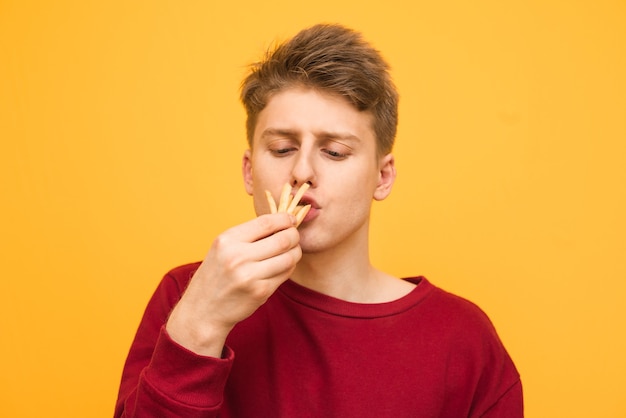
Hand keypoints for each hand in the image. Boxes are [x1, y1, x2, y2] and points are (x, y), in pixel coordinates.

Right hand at [166, 213, 300, 356]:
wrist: (203, 310)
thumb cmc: (215, 276)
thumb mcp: (222, 249)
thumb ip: (248, 236)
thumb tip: (282, 222)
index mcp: (227, 240)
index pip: (266, 222)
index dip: (285, 219)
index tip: (291, 219)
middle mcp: (237, 257)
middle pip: (283, 239)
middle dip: (294, 236)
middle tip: (295, 237)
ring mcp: (249, 276)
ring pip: (289, 258)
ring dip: (295, 253)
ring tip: (292, 252)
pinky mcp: (260, 292)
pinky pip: (284, 274)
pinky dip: (288, 268)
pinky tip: (283, 267)